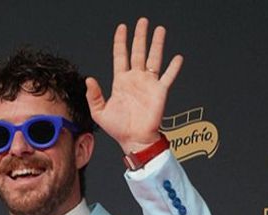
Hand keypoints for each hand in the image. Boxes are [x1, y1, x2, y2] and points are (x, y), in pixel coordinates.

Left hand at [86, 17, 183, 150]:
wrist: (134, 141)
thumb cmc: (118, 129)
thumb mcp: (100, 113)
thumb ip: (94, 96)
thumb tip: (89, 79)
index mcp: (121, 82)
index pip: (120, 56)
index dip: (120, 41)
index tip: (122, 28)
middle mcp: (135, 79)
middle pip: (138, 52)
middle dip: (140, 36)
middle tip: (142, 21)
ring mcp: (148, 84)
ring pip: (153, 58)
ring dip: (157, 44)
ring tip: (159, 30)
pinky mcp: (159, 92)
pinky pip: (168, 77)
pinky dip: (173, 68)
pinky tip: (177, 57)